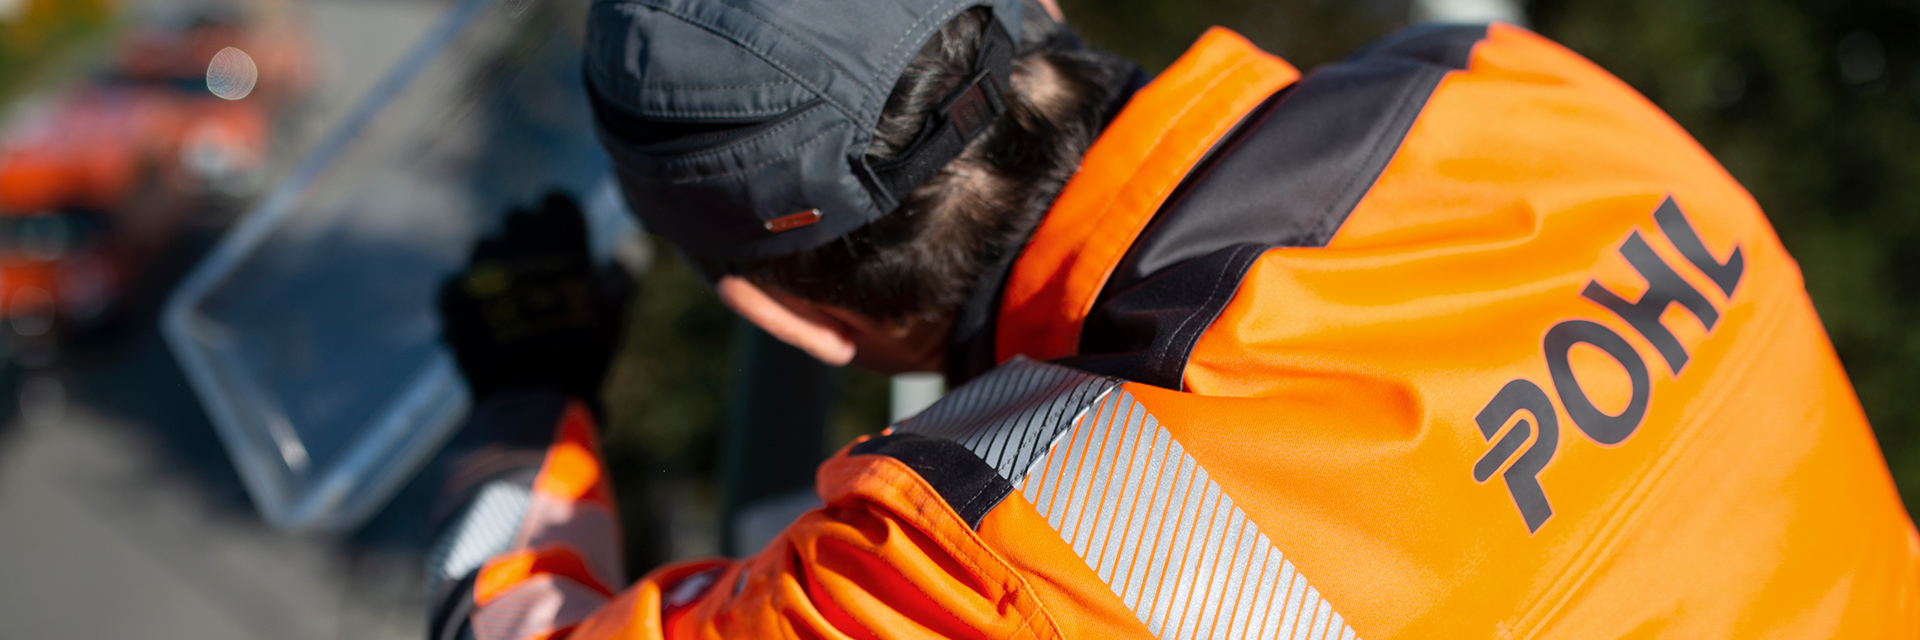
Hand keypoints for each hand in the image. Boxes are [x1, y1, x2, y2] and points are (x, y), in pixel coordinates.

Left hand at [438, 192, 631, 403]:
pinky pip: (457, 281)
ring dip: (496, 262)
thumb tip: (634, 246)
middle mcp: (518, 241)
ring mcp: (481, 265)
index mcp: (561, 238)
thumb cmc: (583, 351)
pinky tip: (483, 319)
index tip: (564, 243)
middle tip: (538, 274)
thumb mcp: (612, 312)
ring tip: (510, 299)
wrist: (531, 395)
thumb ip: (619, 273)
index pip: (555, 200)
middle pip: (517, 219)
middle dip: (526, 239)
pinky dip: (468, 295)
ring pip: (484, 246)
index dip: (559, 220)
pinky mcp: (452, 293)